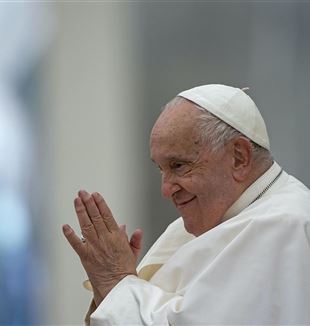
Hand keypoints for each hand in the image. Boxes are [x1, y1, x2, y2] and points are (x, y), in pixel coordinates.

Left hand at [62, 190, 142, 305]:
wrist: (118, 287)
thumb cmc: (125, 270)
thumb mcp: (133, 252)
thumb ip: (134, 239)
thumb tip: (131, 227)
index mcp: (117, 236)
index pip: (107, 215)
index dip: (100, 203)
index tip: (95, 194)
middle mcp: (105, 239)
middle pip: (95, 217)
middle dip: (88, 203)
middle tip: (83, 192)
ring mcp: (94, 247)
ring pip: (86, 225)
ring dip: (80, 212)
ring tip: (76, 200)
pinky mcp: (85, 257)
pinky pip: (76, 244)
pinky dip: (70, 235)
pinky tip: (65, 226)